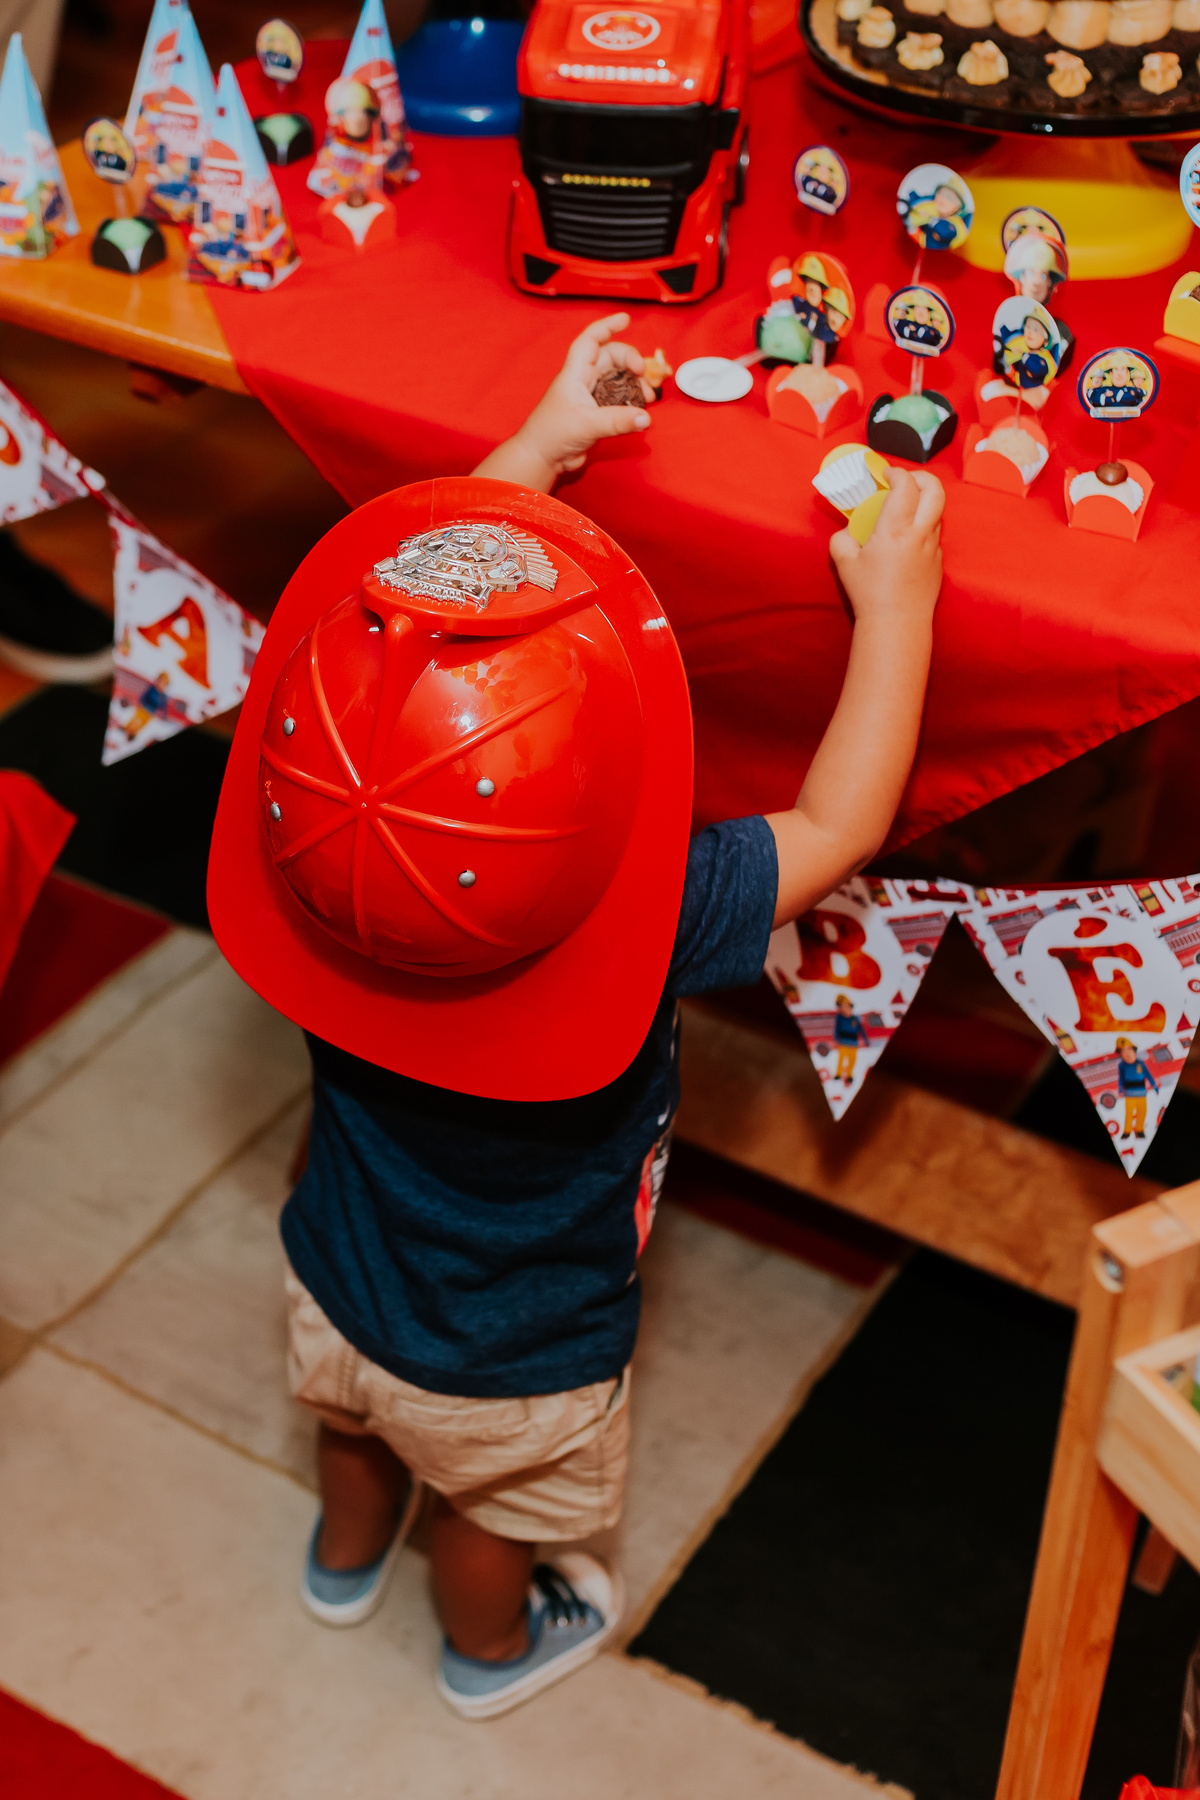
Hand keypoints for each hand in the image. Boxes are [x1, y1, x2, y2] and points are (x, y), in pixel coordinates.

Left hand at [472, 314, 652, 491]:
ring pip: (618, 379)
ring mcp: (591, 397)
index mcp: (575, 374)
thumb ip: (618, 421)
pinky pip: (619, 400)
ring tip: (647, 397)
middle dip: (630, 361)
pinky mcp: (597, 414)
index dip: (606, 326)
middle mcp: (584, 380)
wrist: (542, 458)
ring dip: (635, 384)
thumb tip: (646, 418)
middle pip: (611, 358)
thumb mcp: (587, 425)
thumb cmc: (552, 435)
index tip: (626, 319)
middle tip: (643, 375)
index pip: (590, 341)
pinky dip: (632, 402)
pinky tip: (640, 411)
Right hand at [829, 467, 943, 629]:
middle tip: (905, 480)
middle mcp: (920, 533)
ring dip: (923, 501)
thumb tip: (848, 530)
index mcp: (895, 529)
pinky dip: (923, 525)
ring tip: (905, 508)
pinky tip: (907, 539)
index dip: (896, 472)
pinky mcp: (939, 561)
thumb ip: (842, 538)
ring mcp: (933, 547)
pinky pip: (935, 533)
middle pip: (935, 489)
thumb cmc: (869, 594)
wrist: (897, 623)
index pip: (905, 485)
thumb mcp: (844, 563)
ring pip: (938, 510)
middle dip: (921, 476)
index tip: (885, 474)